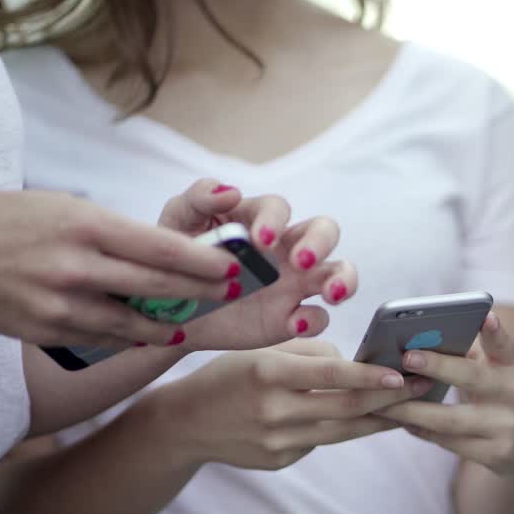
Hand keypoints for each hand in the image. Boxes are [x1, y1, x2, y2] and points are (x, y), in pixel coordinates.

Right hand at [0, 188, 242, 347]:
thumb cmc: (6, 220)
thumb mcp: (62, 208)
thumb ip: (111, 232)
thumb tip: (160, 251)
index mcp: (86, 226)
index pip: (161, 247)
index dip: (204, 262)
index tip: (232, 267)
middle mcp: (77, 267)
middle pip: (156, 286)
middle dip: (199, 293)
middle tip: (229, 294)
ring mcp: (61, 304)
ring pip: (132, 323)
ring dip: (166, 326)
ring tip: (187, 324)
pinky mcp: (47, 331)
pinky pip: (101, 338)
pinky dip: (126, 337)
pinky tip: (144, 334)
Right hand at [148, 338, 431, 470]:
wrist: (185, 424)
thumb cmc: (229, 375)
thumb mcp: (260, 351)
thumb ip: (308, 353)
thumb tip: (355, 363)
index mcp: (268, 373)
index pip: (331, 374)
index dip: (370, 375)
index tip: (402, 372)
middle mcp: (273, 411)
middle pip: (346, 408)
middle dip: (390, 398)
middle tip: (423, 387)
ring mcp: (277, 442)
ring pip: (343, 431)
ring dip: (380, 419)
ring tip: (409, 406)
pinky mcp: (281, 461)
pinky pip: (322, 441)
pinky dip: (344, 428)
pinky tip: (365, 418)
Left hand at [166, 184, 355, 350]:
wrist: (169, 314)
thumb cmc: (178, 258)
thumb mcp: (179, 221)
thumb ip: (199, 198)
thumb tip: (231, 191)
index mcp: (258, 221)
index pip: (279, 208)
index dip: (275, 219)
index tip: (260, 241)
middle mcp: (285, 248)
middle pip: (325, 231)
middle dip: (321, 242)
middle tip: (301, 260)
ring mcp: (294, 284)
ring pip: (338, 272)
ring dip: (343, 279)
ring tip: (331, 294)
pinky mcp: (292, 318)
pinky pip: (319, 317)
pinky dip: (315, 320)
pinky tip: (296, 323)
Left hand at [375, 314, 513, 474]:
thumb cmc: (504, 397)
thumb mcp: (500, 373)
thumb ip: (471, 356)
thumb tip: (421, 337)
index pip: (506, 346)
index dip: (496, 332)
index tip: (484, 316)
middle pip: (473, 378)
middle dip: (440, 367)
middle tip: (407, 357)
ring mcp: (507, 426)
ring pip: (451, 419)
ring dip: (413, 410)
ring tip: (384, 402)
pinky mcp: (496, 454)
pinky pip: (450, 442)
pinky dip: (423, 431)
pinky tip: (403, 423)